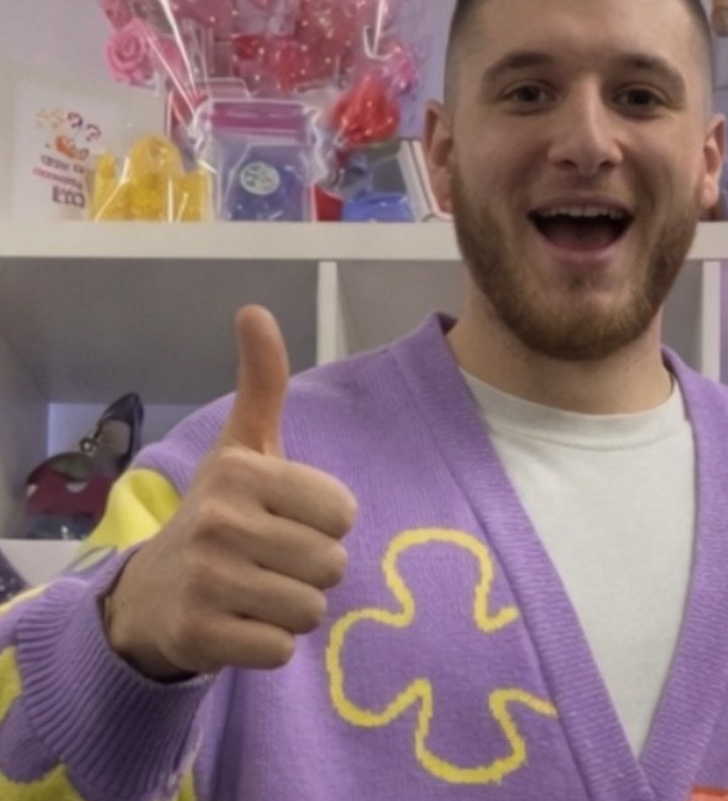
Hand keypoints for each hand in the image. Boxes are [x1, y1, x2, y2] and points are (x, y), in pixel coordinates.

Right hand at [104, 305, 356, 678]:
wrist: (151, 594)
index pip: (343, 512)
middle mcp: (219, 521)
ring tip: (257, 592)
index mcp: (242, 471)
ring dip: (294, 609)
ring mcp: (206, 580)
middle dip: (313, 570)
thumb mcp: (243, 446)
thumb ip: (262, 383)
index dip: (325, 523)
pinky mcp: (200, 636)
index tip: (286, 520)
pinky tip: (240, 624)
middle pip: (333, 563)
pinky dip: (270, 646)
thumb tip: (254, 309)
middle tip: (272, 562)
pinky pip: (282, 650)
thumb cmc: (221, 513)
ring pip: (311, 609)